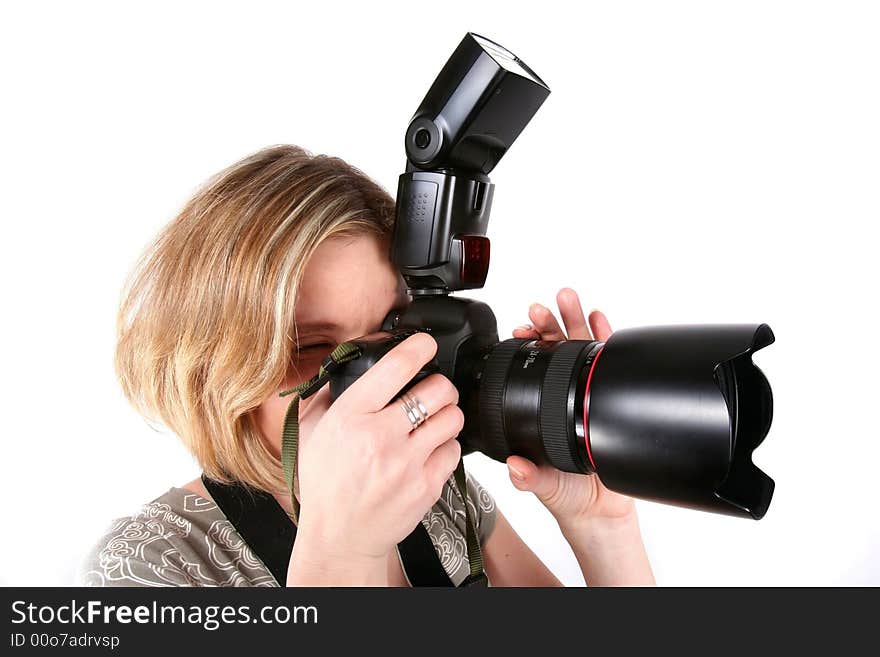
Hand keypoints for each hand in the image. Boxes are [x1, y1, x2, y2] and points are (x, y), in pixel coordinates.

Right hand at [293, 333, 462, 562]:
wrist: (339, 537)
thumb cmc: (326, 484)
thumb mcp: (313, 431)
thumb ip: (330, 394)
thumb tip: (351, 362)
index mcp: (350, 417)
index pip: (396, 367)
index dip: (419, 346)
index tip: (425, 343)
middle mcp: (380, 437)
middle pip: (438, 389)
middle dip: (440, 385)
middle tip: (433, 390)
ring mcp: (407, 463)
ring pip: (452, 418)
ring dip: (446, 414)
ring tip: (433, 421)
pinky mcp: (427, 486)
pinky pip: (454, 450)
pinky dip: (446, 446)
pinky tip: (429, 450)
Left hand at [508, 288, 636, 527]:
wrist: (600, 511)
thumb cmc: (566, 495)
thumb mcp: (544, 485)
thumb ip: (530, 478)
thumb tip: (516, 466)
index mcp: (539, 409)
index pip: (531, 369)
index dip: (525, 349)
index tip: (520, 331)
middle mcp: (562, 396)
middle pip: (554, 352)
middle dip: (547, 324)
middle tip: (540, 308)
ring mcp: (587, 393)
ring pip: (580, 349)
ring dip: (575, 320)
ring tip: (568, 299)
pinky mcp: (612, 397)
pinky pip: (610, 364)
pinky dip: (606, 339)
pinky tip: (601, 320)